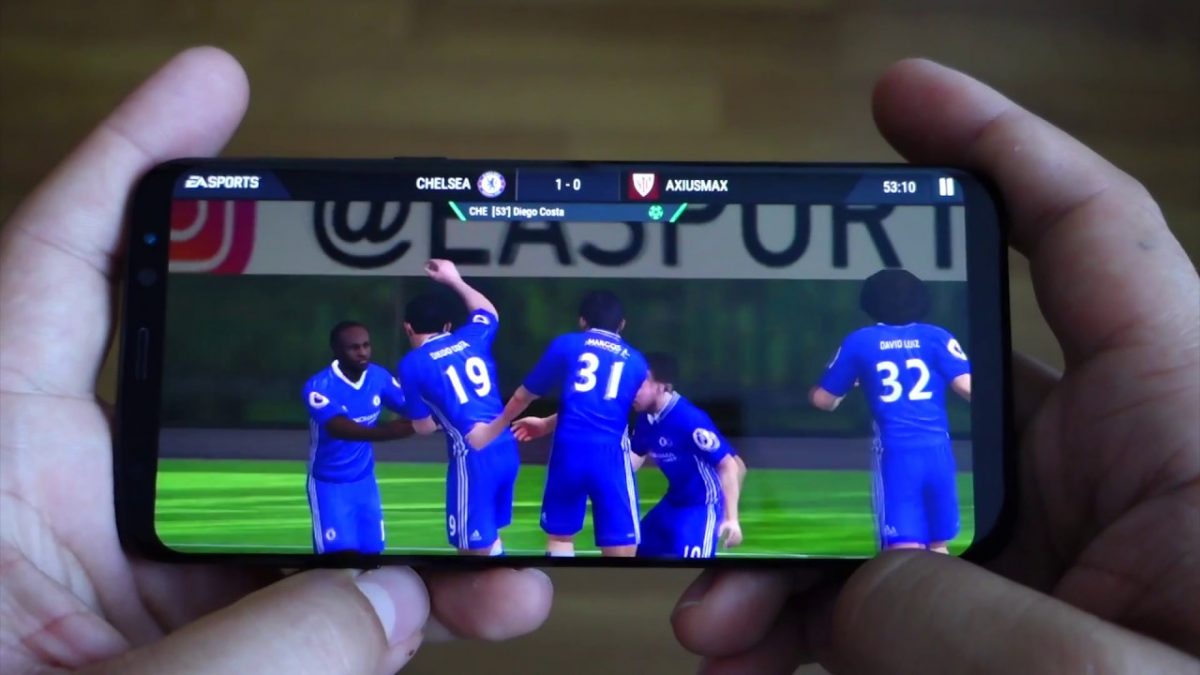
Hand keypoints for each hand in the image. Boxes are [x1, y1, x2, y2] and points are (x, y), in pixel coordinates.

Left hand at [0, 47, 551, 673]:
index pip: (59, 277)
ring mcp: (125, 597)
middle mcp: (54, 519)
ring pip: (288, 522)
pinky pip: (299, 609)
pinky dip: (381, 612)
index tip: (214, 88)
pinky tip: (460, 610)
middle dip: (353, 383)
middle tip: (454, 352)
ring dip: (404, 529)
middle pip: (224, 400)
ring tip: (504, 548)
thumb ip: (261, 658)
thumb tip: (396, 597)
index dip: (133, 164)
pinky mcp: (176, 659)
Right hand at [424, 258, 462, 285]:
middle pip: (437, 261)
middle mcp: (445, 261)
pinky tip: (442, 271)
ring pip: (441, 262)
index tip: (426, 265)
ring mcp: (449, 263)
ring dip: (437, 265)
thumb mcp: (434, 276)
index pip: (432, 260)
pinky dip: (442, 267)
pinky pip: (445, 265)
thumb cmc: (444, 279)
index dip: (428, 262)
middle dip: (432, 264)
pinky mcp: (452, 266)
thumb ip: (428, 271)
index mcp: (440, 262)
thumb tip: (425, 268)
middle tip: (430, 268)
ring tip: (435, 270)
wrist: (455, 281)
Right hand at [511, 416, 551, 441]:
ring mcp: (529, 432)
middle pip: (519, 432)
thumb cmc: (534, 422)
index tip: (511, 431)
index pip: (517, 426)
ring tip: (520, 438)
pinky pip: (527, 439)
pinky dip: (526, 439)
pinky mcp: (532, 436)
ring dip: (520, 437)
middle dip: (516, 434)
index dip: (514, 428)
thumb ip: (519, 422)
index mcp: (524, 423)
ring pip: (522, 436)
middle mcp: (526, 428)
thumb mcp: (525, 420)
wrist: (544, 426)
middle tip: (515, 436)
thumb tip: (512, 423)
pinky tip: (525, 439)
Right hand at [671, 59, 1198, 672]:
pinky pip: (888, 611)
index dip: (991, 148)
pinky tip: (753, 652)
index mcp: (1187, 430)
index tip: (897, 102)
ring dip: (787, 554)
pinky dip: (811, 627)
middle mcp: (1117, 483)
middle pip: (933, 393)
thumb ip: (968, 624)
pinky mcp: (1007, 643)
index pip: (1085, 238)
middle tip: (718, 450)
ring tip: (713, 614)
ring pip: (887, 518)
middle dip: (812, 414)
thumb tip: (844, 593)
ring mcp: (1050, 571)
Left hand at [717, 520, 742, 548]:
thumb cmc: (726, 523)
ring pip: (737, 541)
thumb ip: (720, 531)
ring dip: (733, 545)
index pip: (731, 537)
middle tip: (725, 547)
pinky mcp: (740, 535)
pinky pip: (739, 541)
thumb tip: (718, 537)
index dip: (728, 541)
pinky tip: (731, 545)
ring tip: (728, 546)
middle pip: (734, 540)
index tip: (724, 544)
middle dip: (730, 544)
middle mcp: (737, 531)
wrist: (732, 520)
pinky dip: (736, 543)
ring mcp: (740, 533)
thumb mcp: (722, 526)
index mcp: (733, 529)